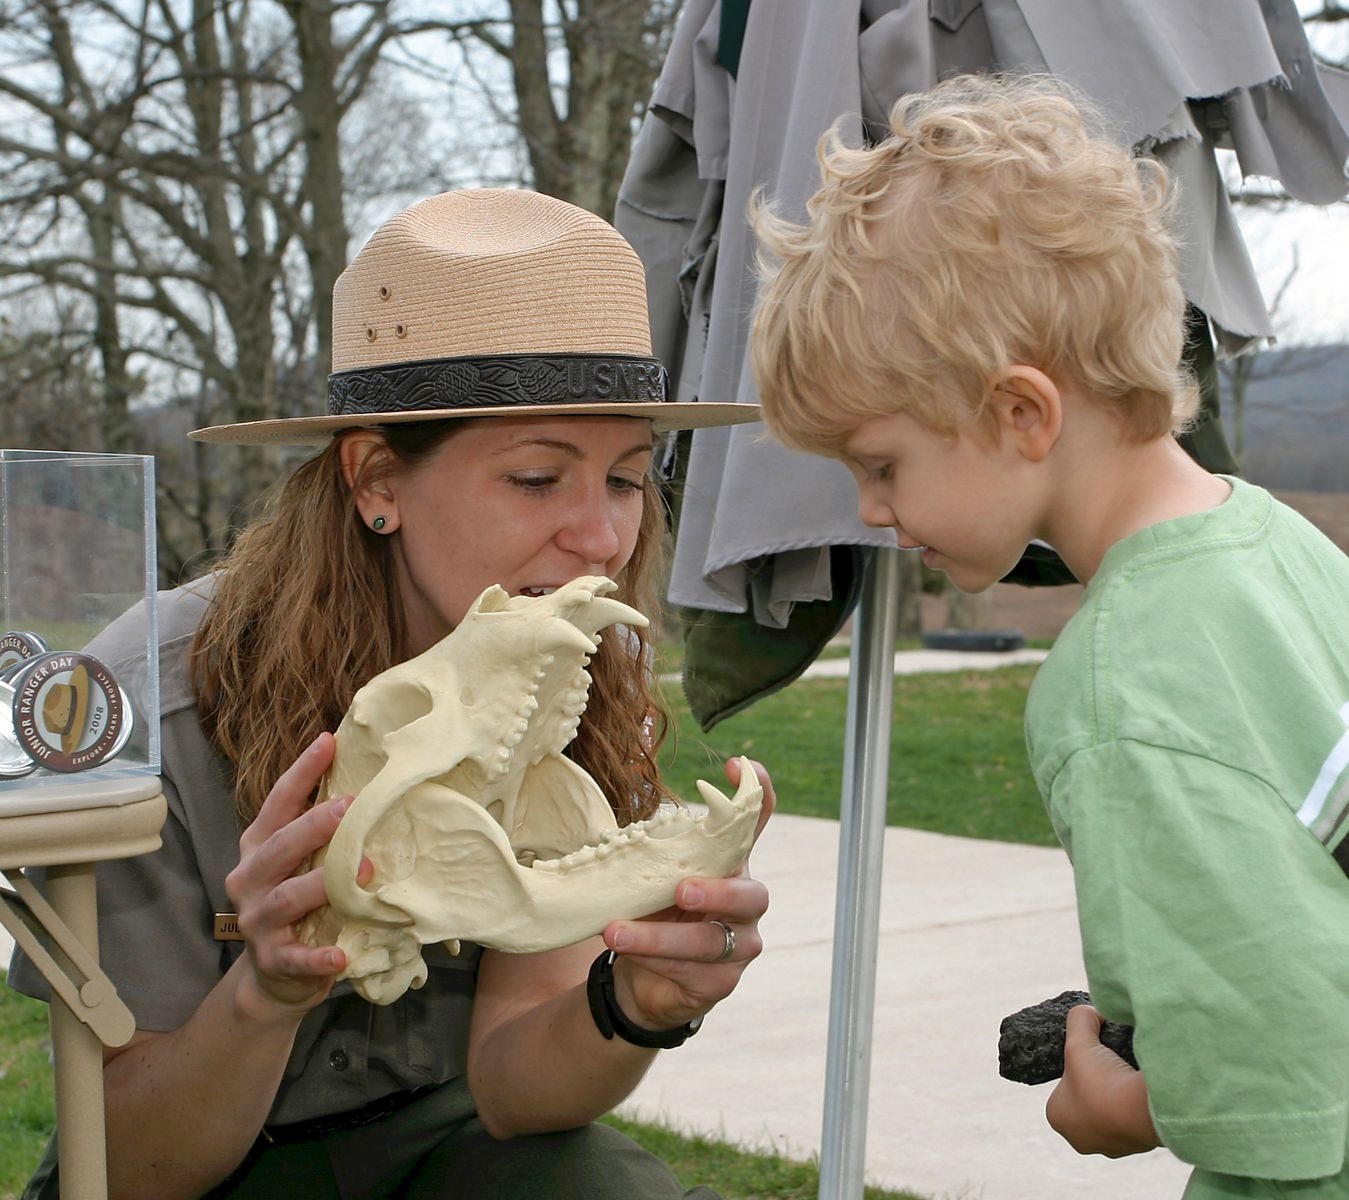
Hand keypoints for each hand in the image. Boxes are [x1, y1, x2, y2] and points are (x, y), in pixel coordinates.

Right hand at [224, 732, 365, 1015]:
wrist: (276, 975)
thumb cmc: (301, 904)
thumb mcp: (303, 862)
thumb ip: (321, 832)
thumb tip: (368, 783)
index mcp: (259, 847)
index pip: (278, 804)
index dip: (302, 773)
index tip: (329, 742)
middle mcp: (250, 878)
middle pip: (280, 846)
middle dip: (313, 825)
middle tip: (350, 806)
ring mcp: (257, 920)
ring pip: (288, 897)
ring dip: (325, 883)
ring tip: (365, 869)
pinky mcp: (271, 959)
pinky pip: (295, 958)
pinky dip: (318, 958)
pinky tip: (341, 957)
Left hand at [601, 756, 774, 1030]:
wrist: (643, 978)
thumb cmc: (654, 913)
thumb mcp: (652, 875)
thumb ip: (653, 850)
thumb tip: (618, 827)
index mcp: (731, 863)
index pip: (756, 821)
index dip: (758, 792)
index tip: (739, 765)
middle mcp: (746, 901)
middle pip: (751, 894)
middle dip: (715, 893)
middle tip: (680, 891)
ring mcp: (740, 945)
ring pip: (711, 942)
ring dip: (659, 937)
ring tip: (616, 932)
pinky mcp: (723, 982)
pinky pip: (693, 972)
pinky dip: (655, 961)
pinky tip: (629, 955)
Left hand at [1046, 1004, 1158, 1157]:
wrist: (1141, 1111)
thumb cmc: (1101, 1079)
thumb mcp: (1080, 1039)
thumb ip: (1080, 1019)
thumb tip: (1090, 1013)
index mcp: (1057, 1116)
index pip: (1063, 1087)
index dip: (1077, 1067)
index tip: (1091, 1056)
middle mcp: (1080, 1138)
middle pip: (1087, 1101)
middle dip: (1099, 1084)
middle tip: (1111, 1065)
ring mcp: (1111, 1147)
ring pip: (1113, 1113)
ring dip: (1120, 1096)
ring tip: (1129, 1076)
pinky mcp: (1138, 1148)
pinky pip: (1135, 1121)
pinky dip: (1138, 1106)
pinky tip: (1143, 1090)